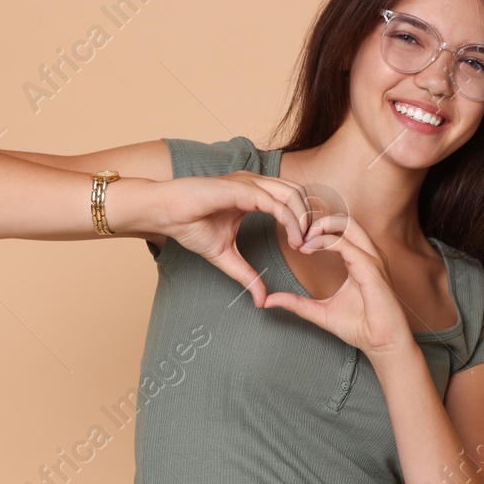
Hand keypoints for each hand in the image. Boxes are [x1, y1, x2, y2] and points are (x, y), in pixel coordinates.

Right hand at [148, 172, 314, 306]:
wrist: (164, 213)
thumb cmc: (189, 226)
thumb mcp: (226, 257)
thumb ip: (246, 275)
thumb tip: (261, 300)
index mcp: (256, 194)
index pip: (294, 201)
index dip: (308, 223)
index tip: (313, 249)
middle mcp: (256, 184)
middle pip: (300, 196)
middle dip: (314, 221)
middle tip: (319, 248)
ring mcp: (250, 183)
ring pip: (293, 196)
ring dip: (306, 222)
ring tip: (308, 247)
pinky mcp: (241, 188)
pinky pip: (276, 203)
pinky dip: (292, 221)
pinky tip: (297, 241)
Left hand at [262, 213, 414, 356]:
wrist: (381, 344)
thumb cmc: (360, 328)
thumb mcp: (319, 312)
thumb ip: (296, 303)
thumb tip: (269, 301)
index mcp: (360, 261)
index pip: (341, 230)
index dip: (316, 230)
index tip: (295, 243)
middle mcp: (369, 255)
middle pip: (346, 219)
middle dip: (318, 221)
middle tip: (296, 234)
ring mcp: (372, 260)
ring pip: (348, 224)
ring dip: (321, 226)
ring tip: (302, 239)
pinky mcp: (371, 269)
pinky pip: (346, 245)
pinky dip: (325, 241)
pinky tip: (308, 248)